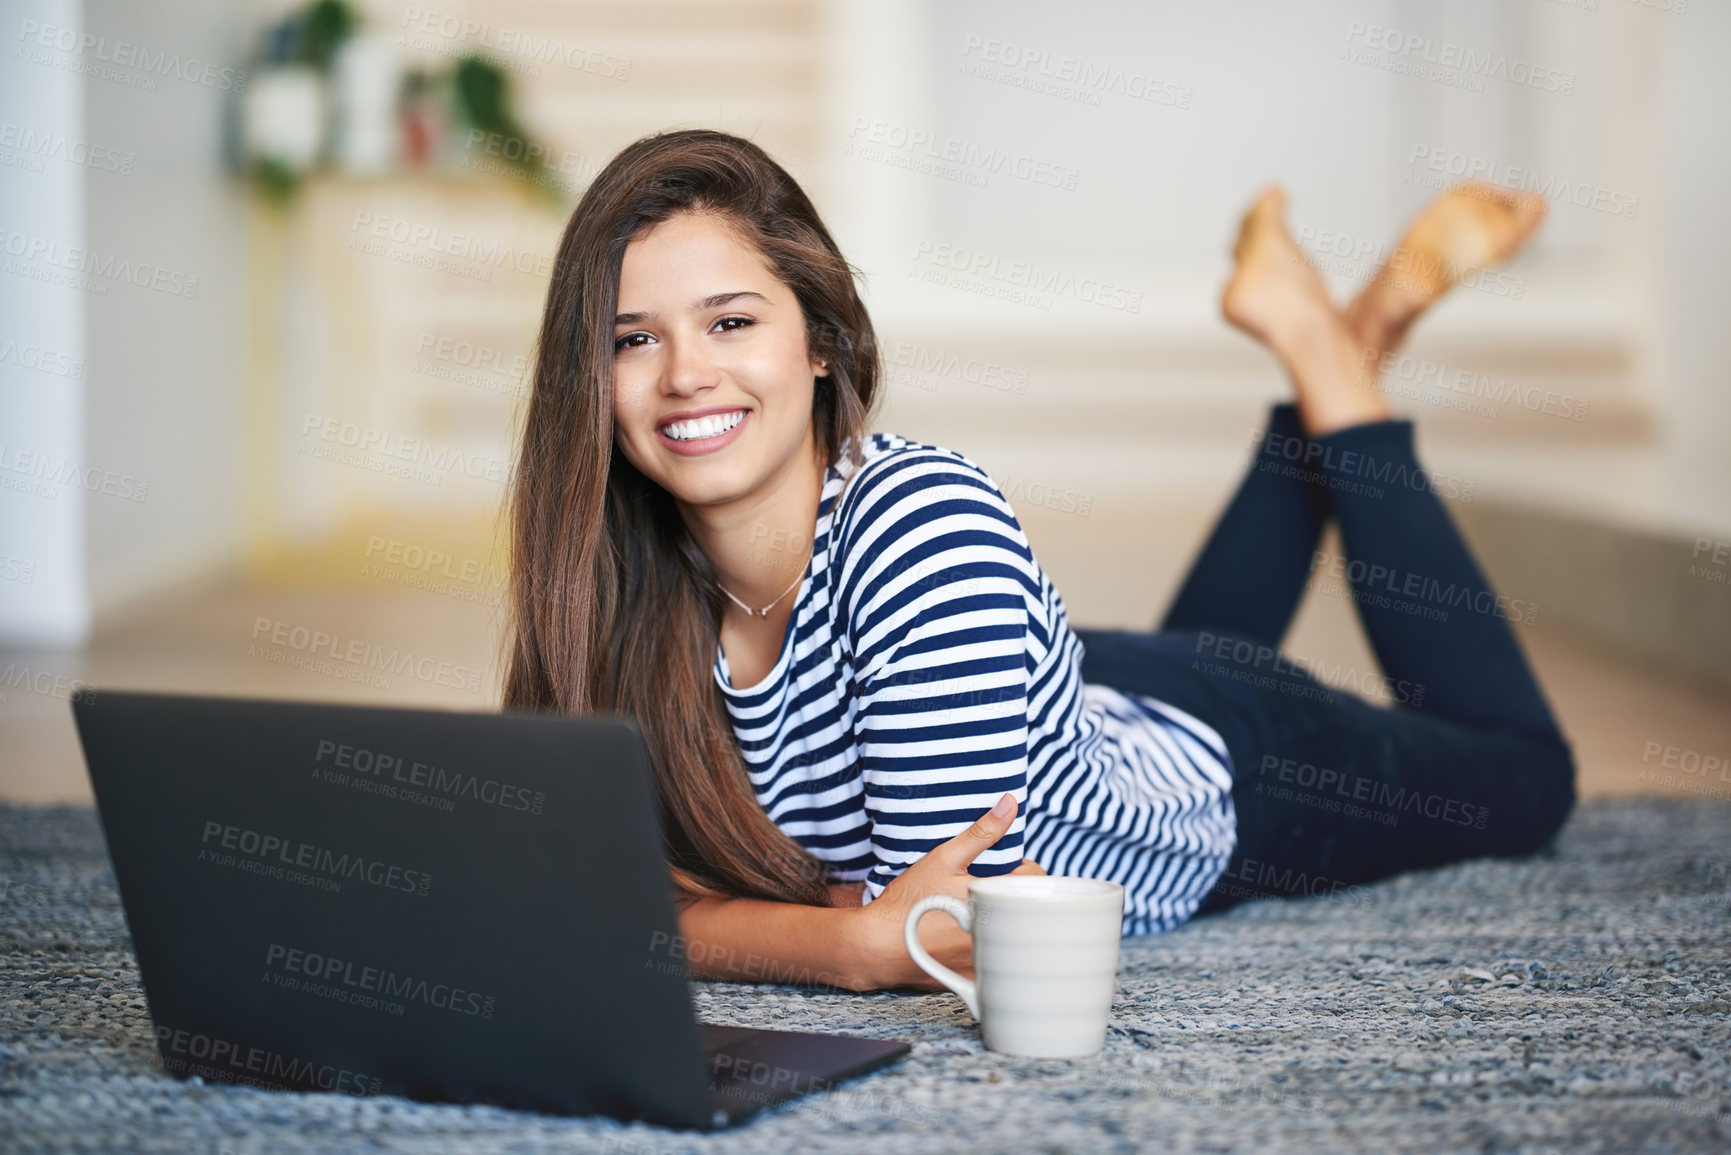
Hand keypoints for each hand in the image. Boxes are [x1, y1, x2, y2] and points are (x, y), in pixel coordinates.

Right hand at [852, 793, 1044, 990]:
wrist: (877, 946)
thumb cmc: (909, 901)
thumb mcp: (944, 858)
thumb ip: (981, 832)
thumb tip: (1010, 803)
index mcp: (997, 903)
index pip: (1037, 880)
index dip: (1020, 868)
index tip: (1000, 868)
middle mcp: (999, 936)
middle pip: (1030, 908)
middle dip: (1014, 895)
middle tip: (986, 888)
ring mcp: (989, 961)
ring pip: (1017, 934)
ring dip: (1006, 921)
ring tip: (976, 910)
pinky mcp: (978, 979)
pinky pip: (998, 959)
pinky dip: (991, 947)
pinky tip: (964, 937)